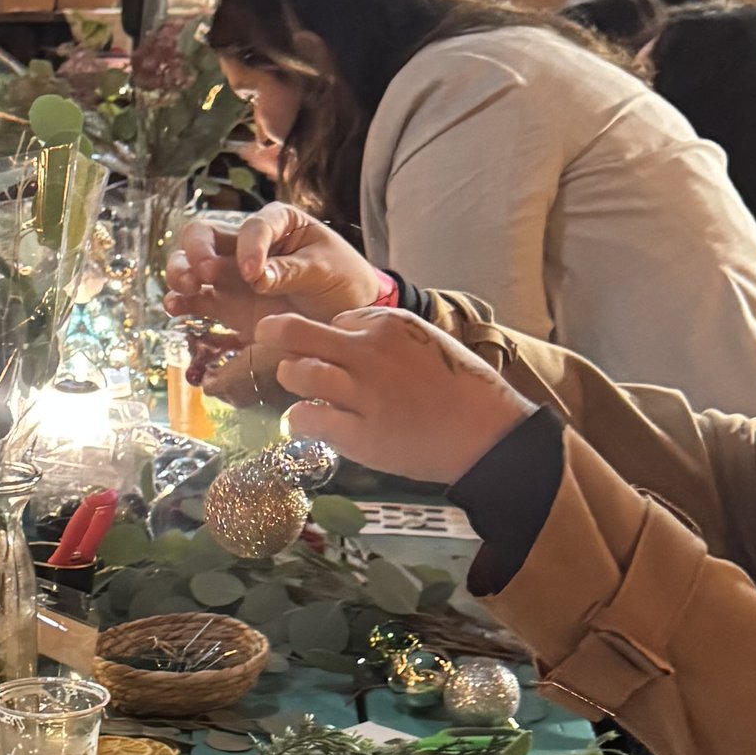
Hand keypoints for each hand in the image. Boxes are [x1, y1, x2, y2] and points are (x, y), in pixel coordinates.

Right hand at [164, 204, 384, 344]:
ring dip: (181, 272)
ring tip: (187, 289)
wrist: (345, 317)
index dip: (250, 248)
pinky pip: (196, 300)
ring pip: (191, 264)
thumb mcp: (325, 270)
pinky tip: (175, 308)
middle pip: (205, 235)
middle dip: (197, 251)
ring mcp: (232, 274)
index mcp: (278, 223)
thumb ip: (290, 272)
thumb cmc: (342, 280)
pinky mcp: (226, 303)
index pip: (254, 227)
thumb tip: (255, 278)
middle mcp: (247, 244)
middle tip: (203, 274)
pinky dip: (181, 302)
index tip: (254, 275)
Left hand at [255, 307, 536, 485]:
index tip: (334, 351)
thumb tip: (348, 335)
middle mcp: (369, 353)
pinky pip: (306, 418)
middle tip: (265, 337)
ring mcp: (362, 393)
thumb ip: (388, 339)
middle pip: (297, 332)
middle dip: (275, 333)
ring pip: (297, 373)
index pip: (337, 320)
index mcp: (389, 325)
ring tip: (299, 388)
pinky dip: (298, 419)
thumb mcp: (428, 344)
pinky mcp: (360, 433)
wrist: (490, 434)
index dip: (330, 336)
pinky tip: (306, 422)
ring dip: (291, 379)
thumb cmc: (463, 390)